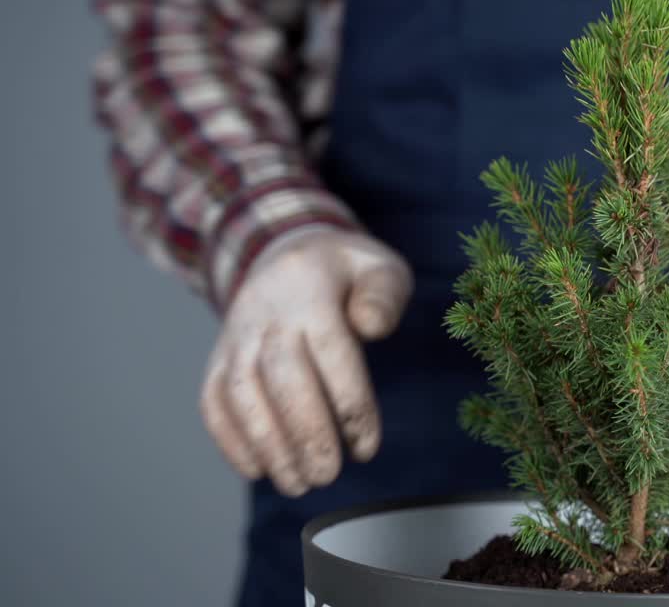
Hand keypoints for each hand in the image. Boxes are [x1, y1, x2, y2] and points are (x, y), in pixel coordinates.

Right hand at [199, 227, 412, 495]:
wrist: (284, 255)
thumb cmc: (346, 274)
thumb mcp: (379, 268)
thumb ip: (384, 295)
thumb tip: (372, 327)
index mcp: (311, 290)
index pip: (331, 351)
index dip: (349, 404)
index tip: (366, 448)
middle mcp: (266, 315)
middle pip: (281, 379)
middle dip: (306, 434)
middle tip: (328, 475)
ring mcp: (235, 338)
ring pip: (241, 395)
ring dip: (268, 446)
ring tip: (298, 484)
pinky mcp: (217, 360)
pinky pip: (213, 403)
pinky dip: (230, 441)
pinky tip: (259, 471)